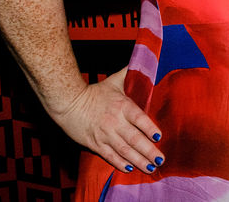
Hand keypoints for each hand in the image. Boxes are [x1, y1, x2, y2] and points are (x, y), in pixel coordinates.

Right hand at [50, 70, 164, 173]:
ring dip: (138, 160)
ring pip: (124, 150)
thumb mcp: (114, 81)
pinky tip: (130, 168)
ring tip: (151, 167)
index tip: (160, 137)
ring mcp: (105, 134)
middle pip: (135, 139)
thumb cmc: (93, 92)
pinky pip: (109, 156)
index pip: (140, 119)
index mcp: (122, 106)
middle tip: (161, 159)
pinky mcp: (94, 143)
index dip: (150, 129)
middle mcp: (115, 122)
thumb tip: (142, 60)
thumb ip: (130, 73)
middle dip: (149, 150)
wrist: (68, 102)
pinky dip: (120, 163)